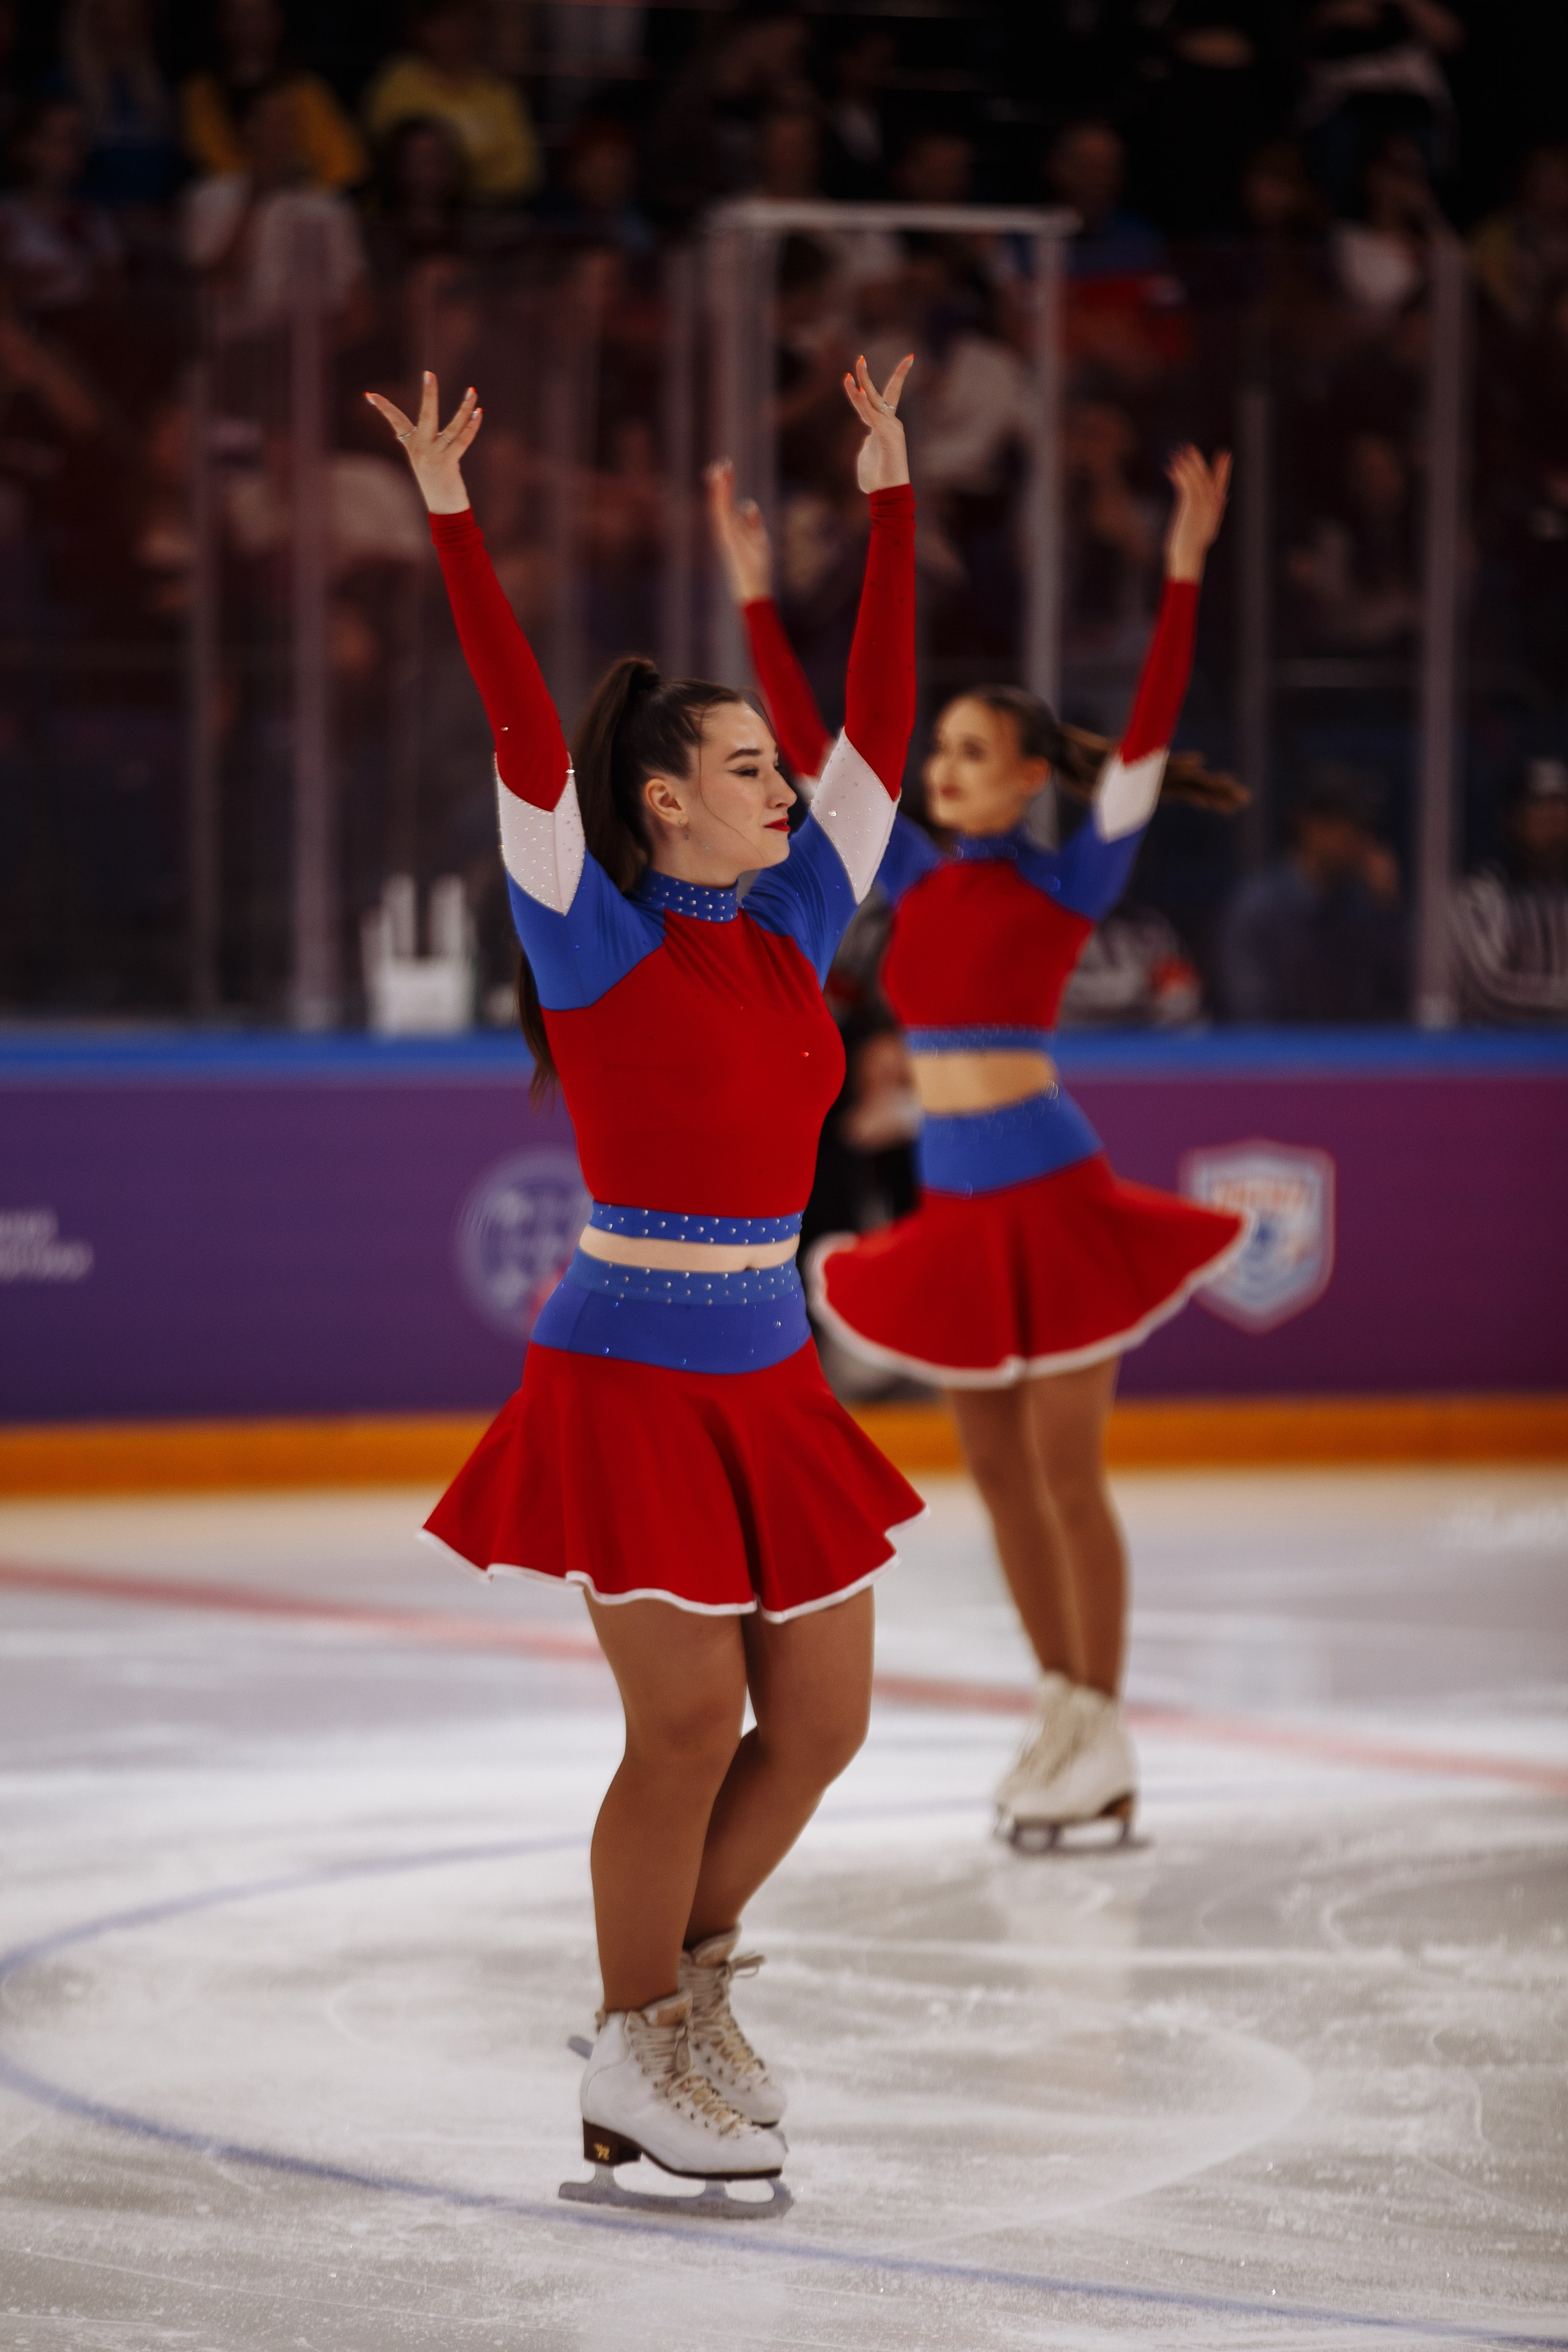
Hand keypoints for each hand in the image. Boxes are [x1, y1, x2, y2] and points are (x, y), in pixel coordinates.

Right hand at [365, 371, 480, 514]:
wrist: (443, 511)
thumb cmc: (436, 485)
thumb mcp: (424, 462)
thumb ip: (422, 445)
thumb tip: (407, 435)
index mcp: (413, 446)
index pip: (396, 421)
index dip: (384, 408)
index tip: (370, 395)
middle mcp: (422, 448)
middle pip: (426, 414)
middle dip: (429, 393)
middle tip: (429, 374)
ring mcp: (435, 455)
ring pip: (453, 426)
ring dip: (465, 407)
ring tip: (473, 391)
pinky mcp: (448, 463)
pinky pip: (463, 440)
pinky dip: (472, 427)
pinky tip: (479, 413)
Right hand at [704, 457, 771, 603]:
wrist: (755, 586)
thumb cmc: (757, 566)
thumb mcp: (759, 538)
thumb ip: (754, 521)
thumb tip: (749, 504)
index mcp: (733, 528)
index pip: (727, 503)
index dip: (726, 486)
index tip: (727, 468)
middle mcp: (726, 529)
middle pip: (721, 501)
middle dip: (721, 482)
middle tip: (721, 463)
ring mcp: (726, 533)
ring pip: (720, 504)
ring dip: (720, 487)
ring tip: (721, 468)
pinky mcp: (729, 537)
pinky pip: (723, 513)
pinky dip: (722, 498)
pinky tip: (723, 484)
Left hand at [842, 352, 912, 495]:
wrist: (888, 494)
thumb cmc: (877, 480)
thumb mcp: (868, 455)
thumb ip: (867, 444)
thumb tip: (865, 442)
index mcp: (885, 425)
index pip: (888, 396)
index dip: (896, 377)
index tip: (909, 358)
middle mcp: (889, 423)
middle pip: (880, 393)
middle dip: (867, 375)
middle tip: (859, 358)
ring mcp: (889, 428)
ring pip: (872, 402)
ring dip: (861, 385)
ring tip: (852, 370)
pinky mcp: (886, 436)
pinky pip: (872, 416)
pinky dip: (864, 404)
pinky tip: (859, 392)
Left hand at [1164, 443, 1230, 581]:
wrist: (1187, 556)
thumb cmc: (1192, 546)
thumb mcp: (1206, 526)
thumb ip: (1213, 511)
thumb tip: (1223, 498)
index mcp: (1216, 510)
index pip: (1221, 485)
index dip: (1222, 470)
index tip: (1225, 455)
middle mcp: (1213, 506)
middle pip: (1208, 478)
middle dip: (1199, 462)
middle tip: (1191, 447)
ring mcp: (1203, 506)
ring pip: (1197, 479)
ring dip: (1188, 464)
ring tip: (1179, 452)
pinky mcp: (1192, 508)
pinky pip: (1187, 486)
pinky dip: (1180, 475)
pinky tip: (1173, 467)